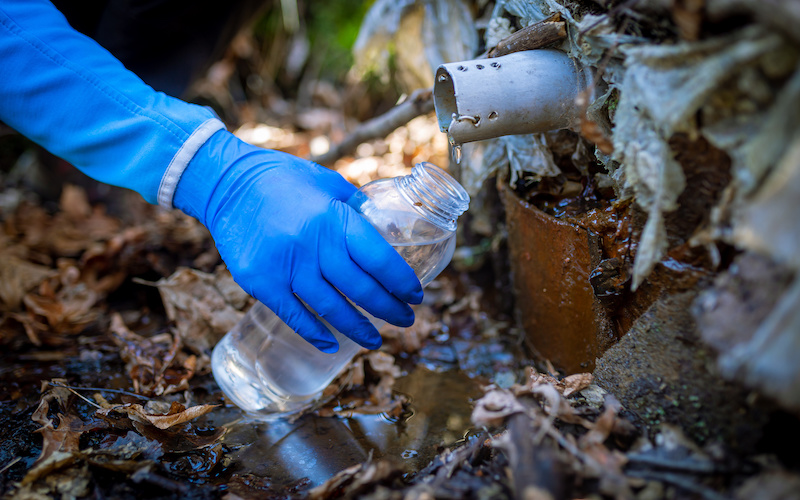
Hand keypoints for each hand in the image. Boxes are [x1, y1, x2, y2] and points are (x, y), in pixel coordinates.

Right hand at [174, 131, 422, 351]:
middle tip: (406, 321)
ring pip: (332, 308)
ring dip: (358, 329)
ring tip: (376, 340)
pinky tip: (333, 345)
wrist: (227, 183)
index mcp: (335, 218)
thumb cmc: (284, 179)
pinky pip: (294, 316)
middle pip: (360, 289)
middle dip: (389, 309)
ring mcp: (285, 266)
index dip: (401, 282)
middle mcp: (313, 245)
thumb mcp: (328, 183)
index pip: (379, 259)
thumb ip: (356, 209)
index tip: (416, 296)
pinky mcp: (260, 282)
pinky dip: (315, 334)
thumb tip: (386, 230)